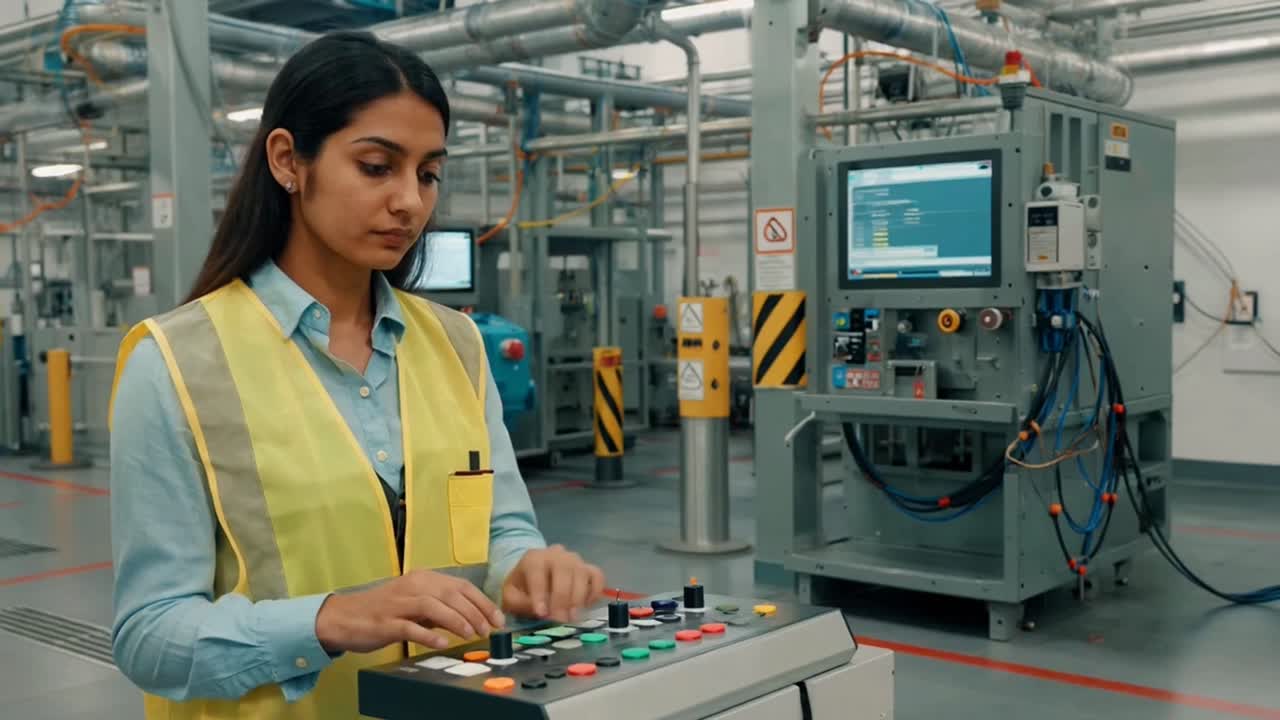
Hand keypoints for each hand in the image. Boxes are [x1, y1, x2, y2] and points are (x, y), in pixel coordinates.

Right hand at [315, 569, 504, 653]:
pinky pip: (410, 626)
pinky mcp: (386, 622)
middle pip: (451, 594)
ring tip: (471, 634)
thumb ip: (440, 606)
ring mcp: (399, 603)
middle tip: (488, 630)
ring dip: (456, 620)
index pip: (461, 586)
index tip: (498, 619)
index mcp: (424, 578)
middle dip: (475, 612)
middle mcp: (413, 586)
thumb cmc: (383, 610)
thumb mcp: (416, 603)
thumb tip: (471, 617)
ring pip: (434, 606)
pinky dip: (428, 634)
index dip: (482, 602)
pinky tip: (441, 643)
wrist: (344, 616)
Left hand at [501, 545, 604, 622]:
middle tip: (560, 619)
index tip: (541, 613)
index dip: (540, 593)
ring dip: (579, 597)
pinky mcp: (587, 568)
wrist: (532, 576)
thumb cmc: (521, 588)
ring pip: (582, 572)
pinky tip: (586, 605)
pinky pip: (597, 576)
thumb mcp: (511, 597)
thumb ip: (522, 604)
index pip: (537, 571)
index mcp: (533, 558)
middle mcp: (556, 554)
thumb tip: (543, 613)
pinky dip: (595, 591)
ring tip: (572, 616)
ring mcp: (574, 560)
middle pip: (564, 570)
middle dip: (562, 597)